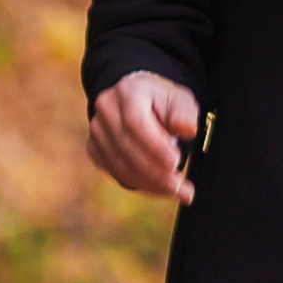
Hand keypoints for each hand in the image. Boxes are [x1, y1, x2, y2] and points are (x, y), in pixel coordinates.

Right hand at [87, 71, 199, 202]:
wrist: (137, 100)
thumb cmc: (161, 101)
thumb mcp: (179, 99)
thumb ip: (185, 113)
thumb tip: (188, 130)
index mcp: (128, 91)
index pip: (135, 122)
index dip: (154, 146)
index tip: (175, 162)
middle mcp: (106, 109)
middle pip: (126, 147)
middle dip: (155, 171)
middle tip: (180, 185)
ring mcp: (97, 130)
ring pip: (120, 164)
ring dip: (150, 182)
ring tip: (177, 191)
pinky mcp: (94, 149)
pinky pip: (116, 172)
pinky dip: (140, 183)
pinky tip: (161, 188)